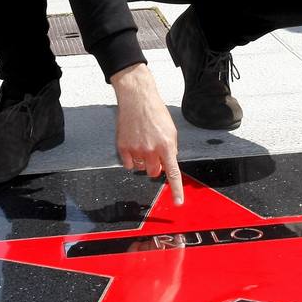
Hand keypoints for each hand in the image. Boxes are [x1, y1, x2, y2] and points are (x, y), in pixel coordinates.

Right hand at [111, 63, 182, 203]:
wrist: (136, 99)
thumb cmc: (155, 112)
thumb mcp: (171, 130)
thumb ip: (171, 149)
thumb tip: (168, 163)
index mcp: (166, 145)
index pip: (173, 173)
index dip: (176, 190)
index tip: (178, 202)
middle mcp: (151, 150)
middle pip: (154, 172)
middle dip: (156, 166)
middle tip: (154, 152)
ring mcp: (136, 149)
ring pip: (141, 168)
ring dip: (143, 161)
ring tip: (143, 142)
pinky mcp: (123, 147)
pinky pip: (129, 165)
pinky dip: (131, 159)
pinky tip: (133, 144)